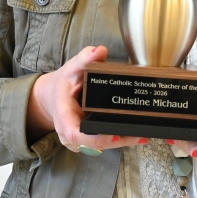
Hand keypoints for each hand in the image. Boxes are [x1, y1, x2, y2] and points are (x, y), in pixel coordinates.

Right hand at [26, 45, 147, 152]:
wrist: (54, 97)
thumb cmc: (63, 84)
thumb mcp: (71, 68)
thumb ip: (84, 58)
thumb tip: (99, 50)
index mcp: (63, 117)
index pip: (75, 134)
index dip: (93, 138)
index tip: (111, 134)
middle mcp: (69, 133)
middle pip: (93, 144)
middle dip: (116, 141)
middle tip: (138, 134)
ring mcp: (79, 141)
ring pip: (101, 146)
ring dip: (122, 142)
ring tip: (142, 135)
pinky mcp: (88, 141)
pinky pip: (104, 143)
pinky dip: (120, 140)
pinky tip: (137, 135)